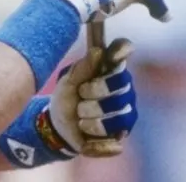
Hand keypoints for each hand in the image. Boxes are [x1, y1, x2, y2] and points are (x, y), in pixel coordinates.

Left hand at [38, 38, 137, 153]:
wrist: (59, 125)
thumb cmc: (68, 97)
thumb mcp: (69, 82)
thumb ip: (82, 68)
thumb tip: (98, 51)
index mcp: (110, 69)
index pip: (123, 51)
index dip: (120, 51)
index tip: (112, 54)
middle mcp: (124, 87)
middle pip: (116, 85)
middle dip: (93, 92)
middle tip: (81, 95)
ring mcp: (126, 110)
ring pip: (117, 114)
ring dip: (91, 117)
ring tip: (81, 117)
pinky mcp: (123, 131)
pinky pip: (114, 135)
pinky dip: (94, 134)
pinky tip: (85, 130)